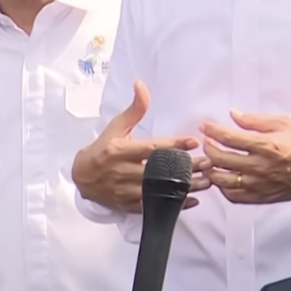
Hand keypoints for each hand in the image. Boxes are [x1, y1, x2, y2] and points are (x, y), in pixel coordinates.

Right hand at [71, 80, 207, 212]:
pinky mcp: (129, 205)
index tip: (193, 141)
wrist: (81, 177)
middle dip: (186, 168)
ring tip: (206, 181)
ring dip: (185, 188)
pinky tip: (192, 199)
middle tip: (209, 163)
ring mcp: (125, 191)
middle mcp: (122, 172)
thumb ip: (134, 109)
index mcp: (119, 151)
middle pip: (159, 172)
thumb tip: (141, 85)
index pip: (151, 148)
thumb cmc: (103, 148)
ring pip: (159, 191)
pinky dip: (174, 204)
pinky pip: (154, 206)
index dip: (173, 145)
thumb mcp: (116, 127)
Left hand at [200, 110, 290, 203]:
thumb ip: (256, 120)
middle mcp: (259, 166)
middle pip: (220, 159)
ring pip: (223, 180)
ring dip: (212, 169)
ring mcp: (259, 184)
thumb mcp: (285, 122)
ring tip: (211, 161)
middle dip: (208, 148)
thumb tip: (234, 115)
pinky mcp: (263, 197)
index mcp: (265, 145)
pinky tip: (224, 179)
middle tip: (207, 142)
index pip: (228, 137)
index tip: (205, 126)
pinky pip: (235, 197)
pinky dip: (224, 188)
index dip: (212, 130)